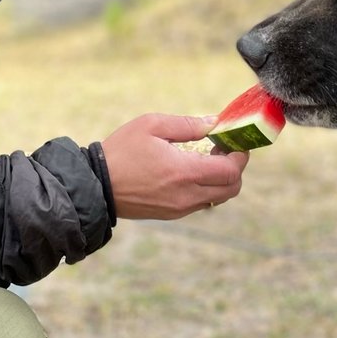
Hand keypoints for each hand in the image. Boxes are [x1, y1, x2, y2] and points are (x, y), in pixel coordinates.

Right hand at [100, 113, 248, 220]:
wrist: (96, 186)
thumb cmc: (122, 151)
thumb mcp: (152, 125)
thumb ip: (187, 124)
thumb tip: (213, 123)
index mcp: (184, 172)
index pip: (231, 171)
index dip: (240, 155)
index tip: (235, 141)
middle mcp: (186, 195)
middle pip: (232, 188)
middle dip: (235, 168)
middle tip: (224, 149)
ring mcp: (179, 208)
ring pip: (219, 198)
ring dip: (222, 179)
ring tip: (207, 158)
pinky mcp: (172, 214)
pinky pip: (201, 203)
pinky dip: (207, 188)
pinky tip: (191, 171)